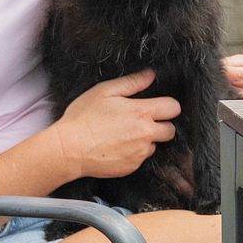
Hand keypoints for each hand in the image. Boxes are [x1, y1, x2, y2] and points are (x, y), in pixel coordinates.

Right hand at [55, 69, 180, 181]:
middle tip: (142, 122)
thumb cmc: (83, 118)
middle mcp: (145, 134)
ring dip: (146, 140)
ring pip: (155, 145)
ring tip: (124, 135)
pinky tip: (117, 147)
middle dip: (161, 125)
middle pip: (170, 130)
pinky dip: (133, 153)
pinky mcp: (131, 167)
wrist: (69, 149)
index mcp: (141, 112)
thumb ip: (132, 82)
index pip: (173, 108)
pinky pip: (140, 158)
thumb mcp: (105, 91)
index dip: (167, 106)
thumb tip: (151, 75)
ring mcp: (139, 153)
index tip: (157, 106)